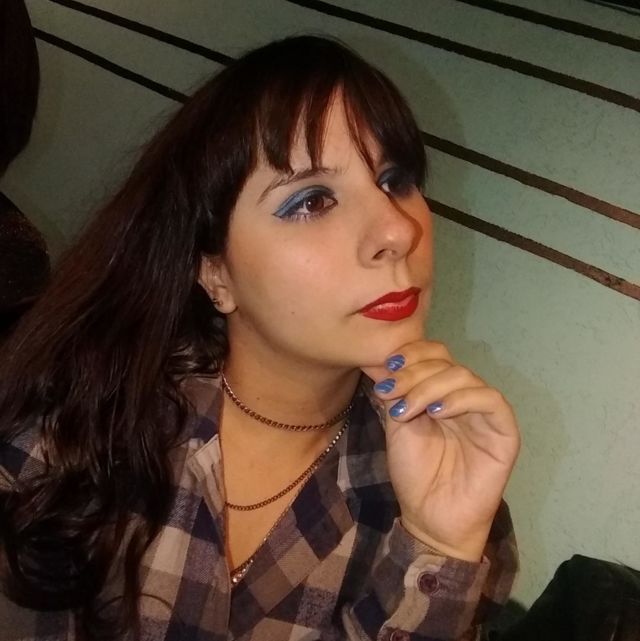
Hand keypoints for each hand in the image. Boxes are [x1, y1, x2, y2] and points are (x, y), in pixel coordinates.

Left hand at [361, 340, 519, 561]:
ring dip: (429, 387)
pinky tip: (437, 412)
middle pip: (446, 362)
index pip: (435, 355)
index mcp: (441, 391)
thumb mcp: (398, 423)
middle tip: (389, 391)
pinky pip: (490, 401)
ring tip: (407, 409)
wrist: (430, 516)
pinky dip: (461, 399)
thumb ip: (396, 391)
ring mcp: (486, 412)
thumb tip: (382, 358)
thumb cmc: (414, 472)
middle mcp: (465, 396)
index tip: (387, 366)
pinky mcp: (505, 431)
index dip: (412, 353)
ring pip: (465, 377)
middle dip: (413, 372)